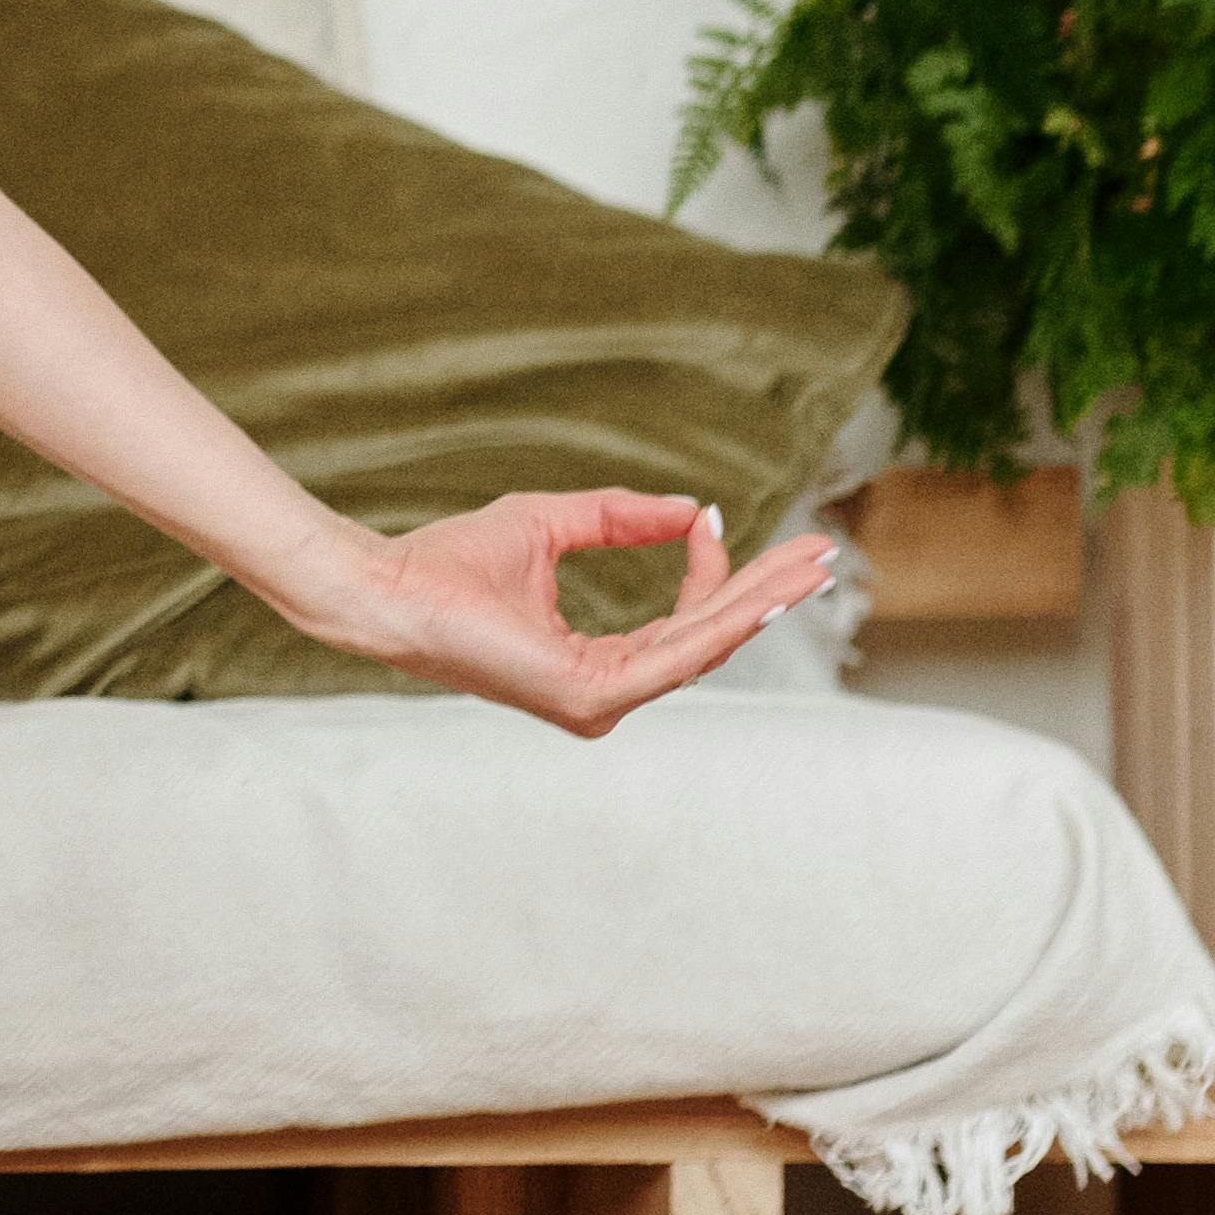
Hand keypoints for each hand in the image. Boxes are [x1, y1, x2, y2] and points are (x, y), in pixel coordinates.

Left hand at [329, 489, 837, 738]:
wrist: (391, 585)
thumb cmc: (449, 562)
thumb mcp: (552, 525)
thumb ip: (622, 518)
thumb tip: (693, 511)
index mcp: (593, 665)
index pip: (679, 624)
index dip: (711, 573)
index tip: (715, 519)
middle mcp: (602, 693)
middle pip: (706, 642)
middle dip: (768, 597)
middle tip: (824, 557)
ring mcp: (597, 703)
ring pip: (700, 647)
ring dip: (759, 603)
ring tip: (810, 565)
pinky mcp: (587, 697)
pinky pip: (672, 654)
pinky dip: (718, 619)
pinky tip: (757, 593)